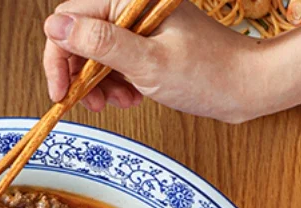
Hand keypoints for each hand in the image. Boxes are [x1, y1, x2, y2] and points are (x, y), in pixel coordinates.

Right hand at [43, 0, 300, 122]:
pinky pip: (115, 63)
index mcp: (131, 0)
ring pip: (95, 54)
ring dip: (98, 85)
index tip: (61, 92)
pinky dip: (115, 85)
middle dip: (79, 75)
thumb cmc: (205, 75)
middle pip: (80, 37)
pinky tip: (130, 98)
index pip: (71, 19)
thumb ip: (99, 43)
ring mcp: (140, 26)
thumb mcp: (146, 62)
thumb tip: (55, 27)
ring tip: (118, 103)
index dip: (60, 57)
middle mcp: (133, 7)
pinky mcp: (147, 44)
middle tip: (91, 105)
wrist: (245, 87)